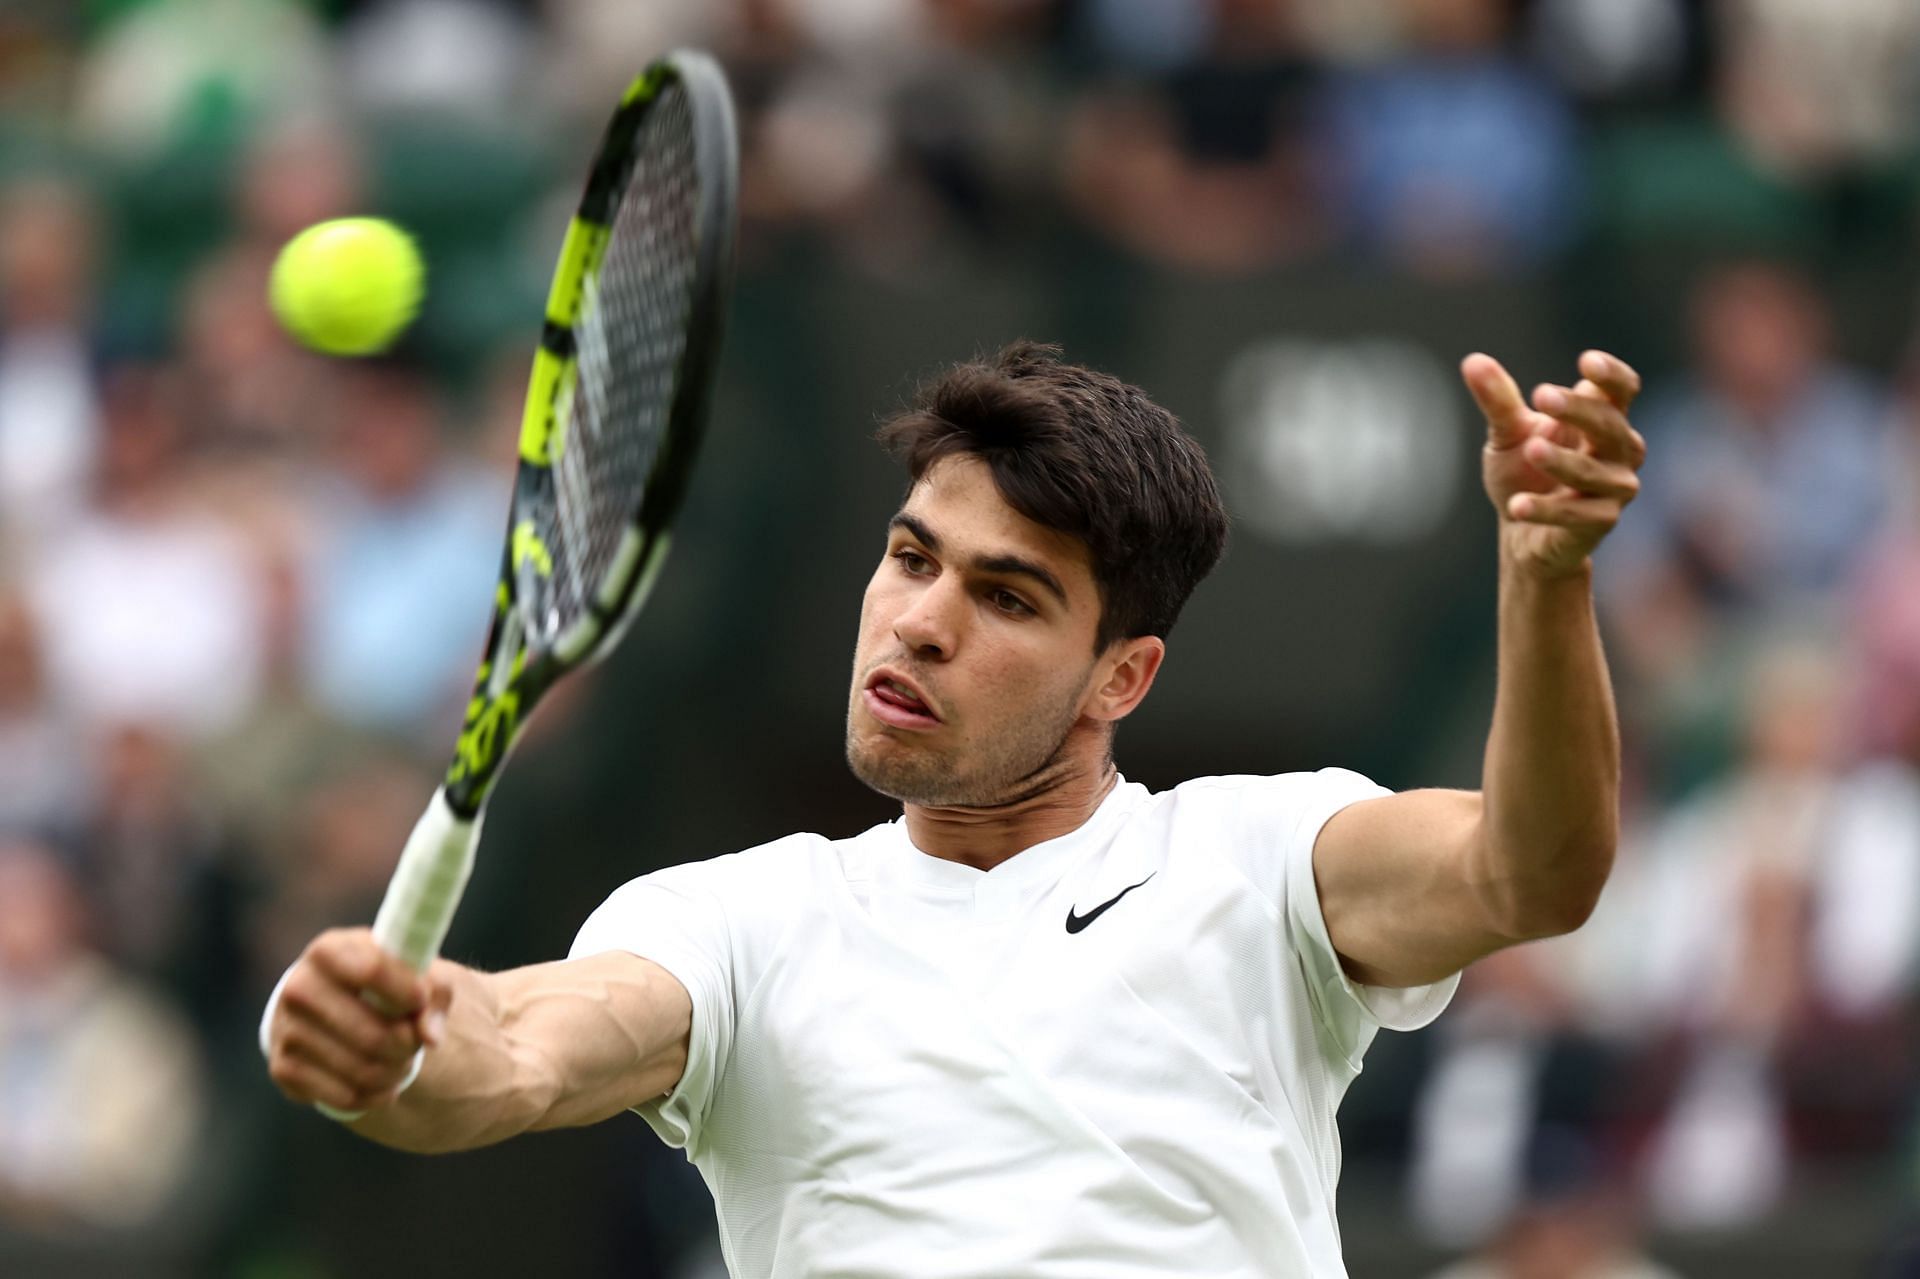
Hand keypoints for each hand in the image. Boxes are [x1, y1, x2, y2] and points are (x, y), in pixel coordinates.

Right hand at [265, 928, 449, 1114]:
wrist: (329, 1004)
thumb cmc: (381, 983)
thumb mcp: (412, 971)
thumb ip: (435, 992)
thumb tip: (430, 1036)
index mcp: (328, 950)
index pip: (372, 971)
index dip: (407, 992)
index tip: (421, 1001)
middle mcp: (298, 987)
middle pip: (373, 1035)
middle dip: (407, 1044)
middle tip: (416, 1041)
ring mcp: (286, 1030)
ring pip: (363, 1070)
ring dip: (396, 1071)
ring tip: (404, 1060)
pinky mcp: (284, 1069)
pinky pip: (346, 1095)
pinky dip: (377, 1094)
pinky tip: (385, 1083)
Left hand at [1465, 349, 1645, 578]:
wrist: (1522, 532)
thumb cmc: (1524, 472)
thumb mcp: (1507, 434)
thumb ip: (1497, 400)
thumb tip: (1473, 361)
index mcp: (1605, 418)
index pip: (1621, 389)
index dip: (1611, 375)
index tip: (1585, 361)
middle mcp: (1621, 450)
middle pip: (1610, 424)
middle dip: (1577, 409)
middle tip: (1541, 395)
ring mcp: (1616, 487)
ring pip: (1592, 471)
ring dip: (1562, 460)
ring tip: (1531, 449)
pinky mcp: (1601, 522)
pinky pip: (1576, 515)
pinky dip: (1545, 510)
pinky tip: (1516, 506)